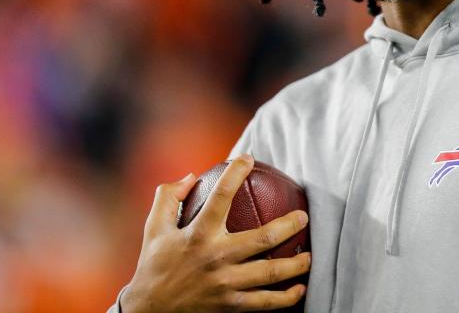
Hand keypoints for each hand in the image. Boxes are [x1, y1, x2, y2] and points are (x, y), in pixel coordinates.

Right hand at [121, 154, 310, 311]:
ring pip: (270, 272)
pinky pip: (264, 302)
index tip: (249, 159)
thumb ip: (168, 197)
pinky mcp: (229, 306)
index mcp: (197, 234)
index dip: (236, 173)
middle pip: (262, 238)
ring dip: (296, 264)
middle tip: (303, 216)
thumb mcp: (154, 228)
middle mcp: (214, 258)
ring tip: (310, 255)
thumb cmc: (154, 265)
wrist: (148, 312)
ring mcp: (224, 284)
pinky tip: (299, 289)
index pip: (221, 196)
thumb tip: (192, 175)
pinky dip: (286, 297)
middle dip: (289, 225)